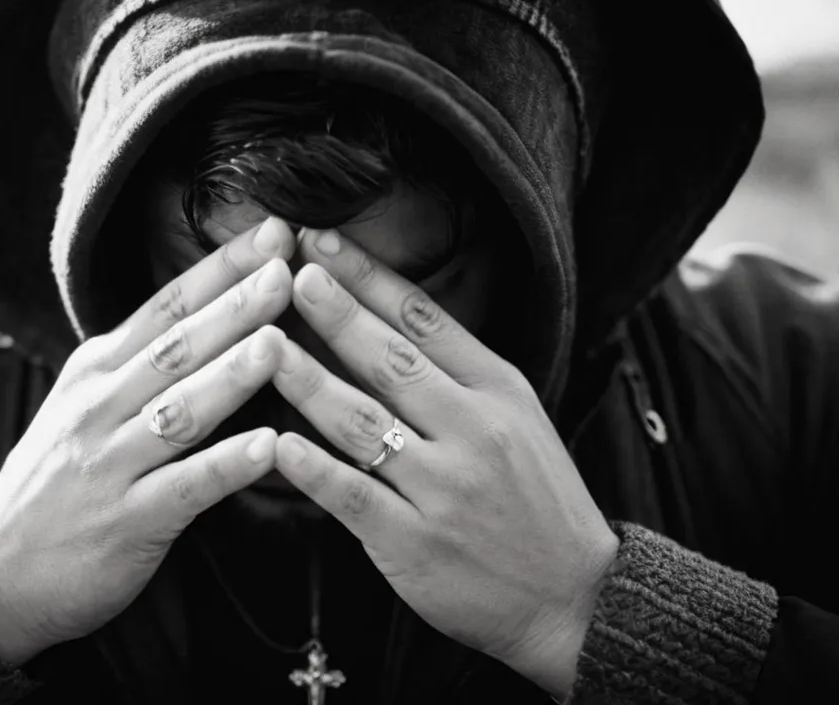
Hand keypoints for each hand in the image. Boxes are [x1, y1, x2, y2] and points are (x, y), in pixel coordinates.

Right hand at [0, 218, 296, 664]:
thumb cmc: (57, 481)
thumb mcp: (83, 406)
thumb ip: (137, 363)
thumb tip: (205, 310)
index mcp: (95, 372)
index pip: (163, 307)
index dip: (218, 269)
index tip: (270, 233)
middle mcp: (99, 408)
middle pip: (175, 347)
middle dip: (233, 306)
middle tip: (286, 266)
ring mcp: (110, 465)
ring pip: (179, 412)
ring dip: (229, 376)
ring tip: (279, 342)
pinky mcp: (126, 522)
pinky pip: (183, 488)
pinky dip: (226, 466)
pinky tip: (268, 447)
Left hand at [271, 229, 617, 697]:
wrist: (576, 597)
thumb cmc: (539, 502)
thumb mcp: (519, 418)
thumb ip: (458, 373)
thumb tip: (385, 319)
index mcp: (498, 390)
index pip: (425, 318)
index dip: (368, 277)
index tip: (322, 243)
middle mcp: (473, 430)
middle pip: (390, 359)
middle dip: (334, 312)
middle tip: (287, 272)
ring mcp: (444, 487)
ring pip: (363, 422)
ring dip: (307, 380)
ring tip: (262, 345)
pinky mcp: (415, 542)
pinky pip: (354, 495)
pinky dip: (314, 469)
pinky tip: (277, 444)